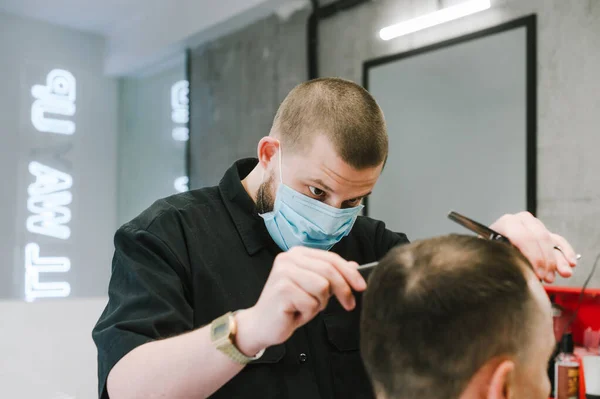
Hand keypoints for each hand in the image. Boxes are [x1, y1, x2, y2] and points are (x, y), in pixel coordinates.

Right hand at [235, 247, 365, 355]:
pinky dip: (308, 313)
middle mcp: (288, 259)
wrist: (262, 324)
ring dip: (320, 303)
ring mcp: (283, 273)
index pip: (331, 258)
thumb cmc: (288, 306)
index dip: (350, 273)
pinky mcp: (282, 290)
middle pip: (329, 271)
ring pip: (322, 287)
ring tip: (306, 307)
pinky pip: (311, 303)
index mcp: (297, 254)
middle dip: (343, 290)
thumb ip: (330, 275)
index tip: (361, 286)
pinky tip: (296, 313)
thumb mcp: (313, 288)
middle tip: (349, 305)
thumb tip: (353, 267)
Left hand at [490, 212, 577, 282]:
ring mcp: (534, 225)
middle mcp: (522, 220)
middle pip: (539, 237)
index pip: (523, 237)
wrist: (490, 249)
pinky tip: (571, 263)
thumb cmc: (489, 253)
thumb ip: (501, 258)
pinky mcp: (544, 233)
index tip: (537, 274)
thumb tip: (515, 268)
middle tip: (547, 278)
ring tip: (562, 274)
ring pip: (550, 240)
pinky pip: (559, 241)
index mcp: (506, 223)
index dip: (532, 256)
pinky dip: (565, 252)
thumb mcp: (490, 254)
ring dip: (558, 259)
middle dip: (545, 259)